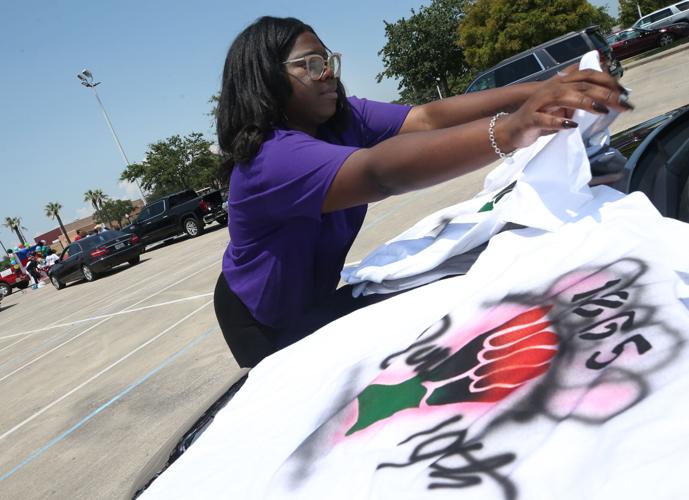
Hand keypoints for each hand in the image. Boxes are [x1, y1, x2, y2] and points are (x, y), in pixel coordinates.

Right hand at [496, 66, 632, 151]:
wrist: (513, 129)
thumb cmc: (542, 117)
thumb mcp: (564, 104)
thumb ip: (582, 95)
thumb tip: (609, 93)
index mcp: (562, 83)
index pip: (588, 75)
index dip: (608, 80)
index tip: (625, 92)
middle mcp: (552, 88)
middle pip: (582, 85)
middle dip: (605, 93)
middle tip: (622, 104)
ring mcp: (540, 103)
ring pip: (564, 97)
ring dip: (585, 102)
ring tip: (602, 110)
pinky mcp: (530, 119)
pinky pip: (544, 119)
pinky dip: (558, 122)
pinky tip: (570, 126)